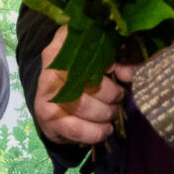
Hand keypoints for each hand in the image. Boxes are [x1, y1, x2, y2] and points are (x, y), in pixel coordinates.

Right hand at [31, 31, 127, 148]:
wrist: (56, 101)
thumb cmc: (85, 76)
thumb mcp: (104, 62)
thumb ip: (121, 62)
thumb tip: (128, 75)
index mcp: (65, 42)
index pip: (89, 48)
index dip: (110, 62)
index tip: (119, 72)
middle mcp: (52, 64)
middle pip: (89, 80)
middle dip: (112, 94)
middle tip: (120, 98)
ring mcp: (46, 90)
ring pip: (83, 105)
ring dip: (105, 113)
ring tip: (113, 113)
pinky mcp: (46, 114)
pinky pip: (76, 128)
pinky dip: (95, 132)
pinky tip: (105, 129)